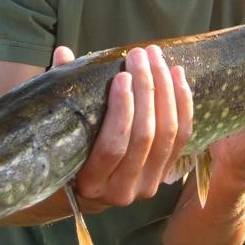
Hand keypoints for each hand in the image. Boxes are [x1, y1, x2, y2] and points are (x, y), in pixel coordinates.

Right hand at [64, 44, 193, 206]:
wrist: (93, 187)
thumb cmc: (71, 148)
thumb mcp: (62, 126)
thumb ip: (61, 90)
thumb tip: (63, 53)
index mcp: (90, 183)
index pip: (112, 146)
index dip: (121, 110)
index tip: (122, 75)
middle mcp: (122, 191)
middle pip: (144, 136)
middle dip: (145, 90)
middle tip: (139, 56)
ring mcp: (148, 184)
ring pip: (167, 134)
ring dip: (165, 90)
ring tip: (157, 58)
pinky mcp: (167, 173)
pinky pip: (182, 136)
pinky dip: (183, 103)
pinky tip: (177, 75)